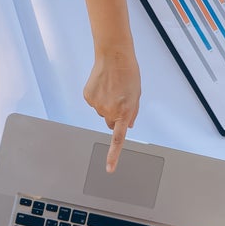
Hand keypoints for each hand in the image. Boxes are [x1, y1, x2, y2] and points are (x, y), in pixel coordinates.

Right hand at [82, 45, 139, 172]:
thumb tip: (128, 127)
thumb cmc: (129, 75)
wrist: (114, 56)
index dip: (113, 156)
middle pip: (110, 123)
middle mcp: (109, 112)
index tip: (109, 169)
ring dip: (107, 104)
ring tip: (112, 88)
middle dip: (115, 115)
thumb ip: (132, 113)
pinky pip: (94, 103)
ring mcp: (97, 105)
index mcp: (124, 113)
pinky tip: (103, 85)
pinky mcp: (88, 97)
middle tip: (119, 99)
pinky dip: (98, 96)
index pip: (118, 139)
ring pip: (102, 112)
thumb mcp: (136, 95)